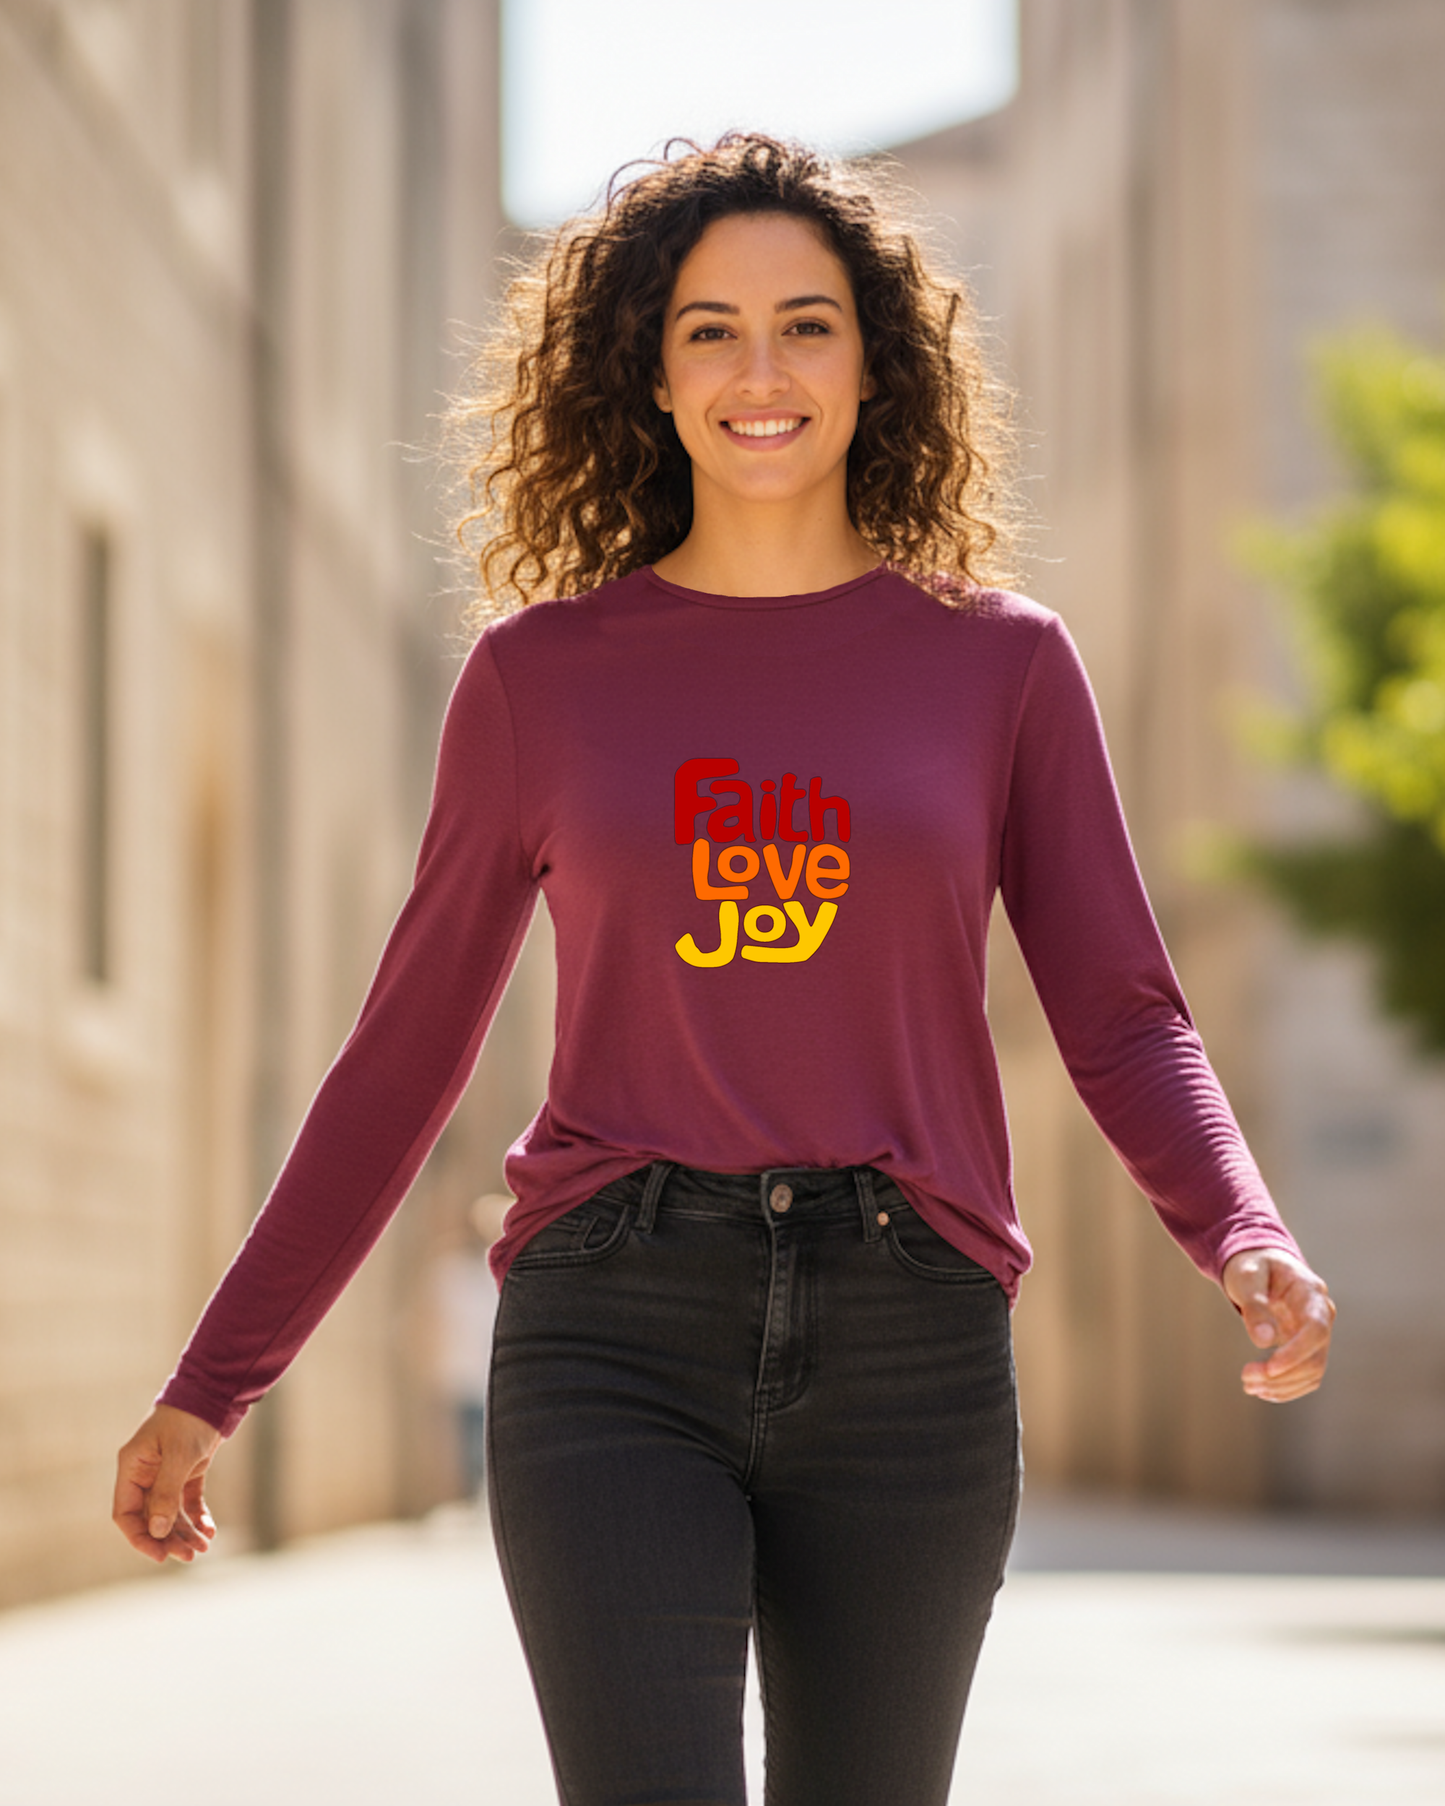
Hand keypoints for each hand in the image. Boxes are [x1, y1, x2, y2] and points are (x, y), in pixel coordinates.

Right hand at [113, 1404, 222, 1562]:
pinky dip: (197, 1518)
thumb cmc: (189, 1419)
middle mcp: (146, 1474)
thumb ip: (165, 1494)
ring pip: (171, 1514)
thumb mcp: (177, 1456)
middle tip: (190, 1555)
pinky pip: (188, 1503)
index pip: (126, 1514)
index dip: (140, 1538)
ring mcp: (166, 1474)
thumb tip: (157, 1531)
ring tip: (204, 1547)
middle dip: (168, 1539)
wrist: (214, 1391)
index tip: (159, 1555)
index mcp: (132, 1468)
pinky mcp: (187, 1472)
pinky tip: (210, 1531)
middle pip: (151, 1518)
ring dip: (185, 1532)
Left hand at [1221, 1247, 1335, 1402]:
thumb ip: (1254, 1305)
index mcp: (1311, 1292)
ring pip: (1313, 1373)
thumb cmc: (1253, 1267)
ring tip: (1249, 1386)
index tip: (1269, 1368)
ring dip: (1283, 1386)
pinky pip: (1306, 1377)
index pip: (1316, 1328)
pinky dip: (1286, 1388)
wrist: (1260, 1267)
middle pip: (1316, 1357)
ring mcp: (1317, 1334)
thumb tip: (1264, 1341)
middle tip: (1246, 1378)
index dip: (1296, 1352)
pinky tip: (1262, 1390)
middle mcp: (1322, 1315)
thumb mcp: (1246, 1277)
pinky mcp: (1307, 1348)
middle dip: (1282, 1375)